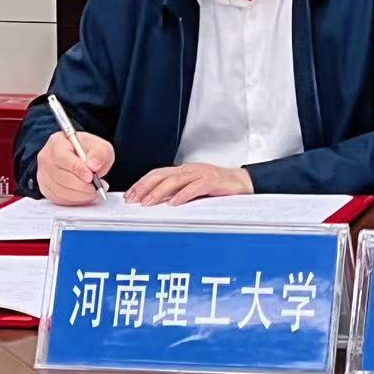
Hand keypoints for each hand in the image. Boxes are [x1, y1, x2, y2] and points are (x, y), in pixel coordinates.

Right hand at [36, 131, 115, 205]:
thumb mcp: (99, 145)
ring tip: (94, 191)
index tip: (90, 176)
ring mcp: (43, 175)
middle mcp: (46, 159)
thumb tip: (93, 165)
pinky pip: (59, 199)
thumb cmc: (86, 150)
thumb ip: (99, 153)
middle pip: (61, 177)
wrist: (77, 156)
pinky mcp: (46, 189)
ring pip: (60, 190)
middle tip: (97, 187)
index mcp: (56, 143)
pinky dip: (74, 201)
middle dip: (82, 185)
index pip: (63, 158)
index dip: (77, 169)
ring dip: (80, 195)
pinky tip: (85, 196)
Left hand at [125, 163, 253, 206]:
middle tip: (134, 200)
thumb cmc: (218, 188)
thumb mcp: (193, 189)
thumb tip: (155, 204)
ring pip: (176, 180)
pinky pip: (196, 186)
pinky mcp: (214, 181)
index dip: (142, 184)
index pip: (158, 174)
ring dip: (160, 191)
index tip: (129, 196)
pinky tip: (174, 202)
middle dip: (145, 187)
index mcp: (184, 171)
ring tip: (148, 203)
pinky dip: (184, 194)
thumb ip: (176, 193)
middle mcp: (190, 170)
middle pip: (163, 175)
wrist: (244, 183)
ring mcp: (202, 174)